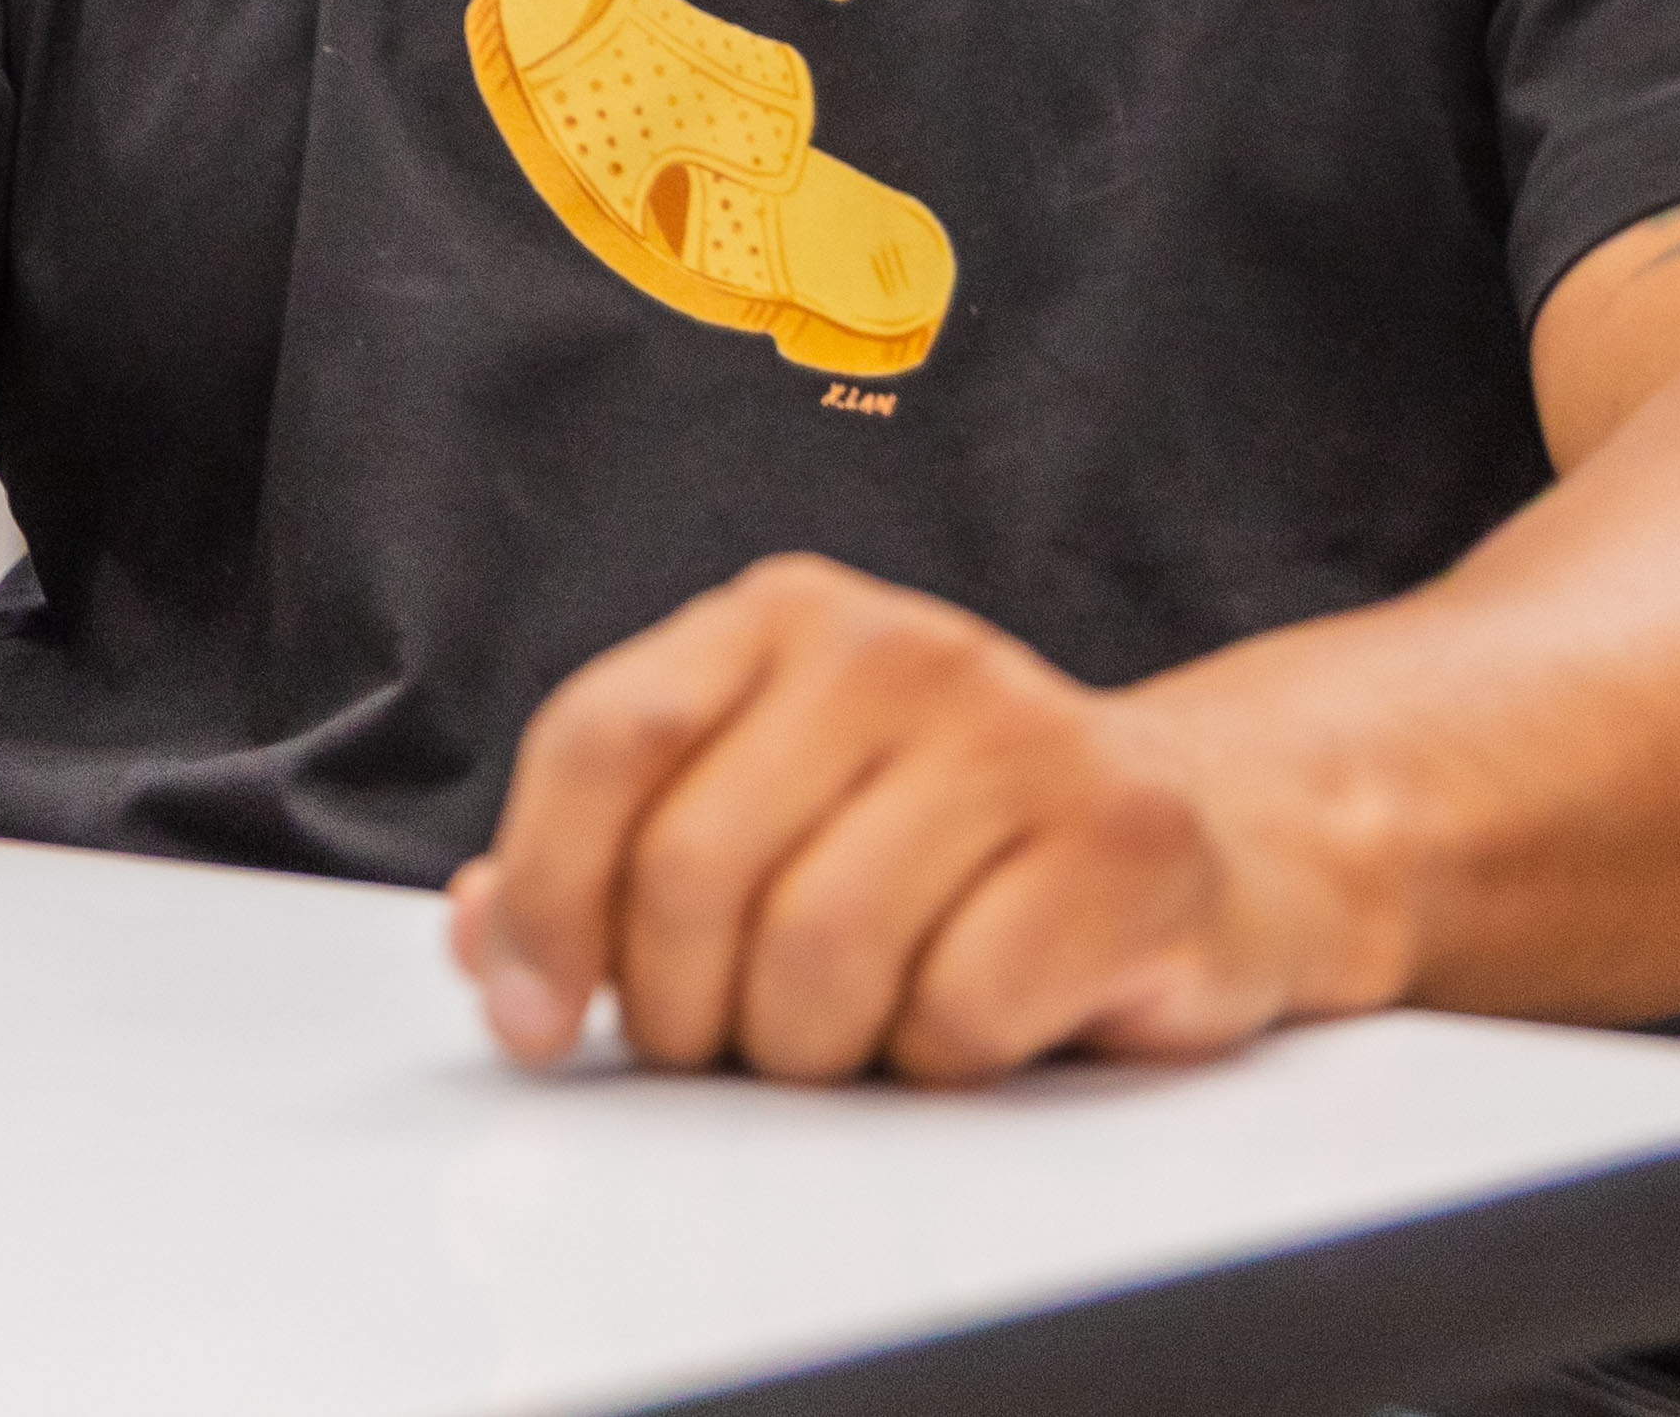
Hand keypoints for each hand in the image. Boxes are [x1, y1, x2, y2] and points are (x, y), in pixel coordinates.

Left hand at [443, 555, 1389, 1083]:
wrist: (1204, 843)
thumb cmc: (948, 849)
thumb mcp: (761, 821)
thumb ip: (607, 865)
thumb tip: (475, 933)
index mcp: (783, 620)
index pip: (603, 741)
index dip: (544, 897)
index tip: (534, 1018)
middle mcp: (896, 648)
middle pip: (694, 875)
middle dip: (687, 1010)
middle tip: (735, 1042)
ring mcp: (1020, 731)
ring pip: (816, 956)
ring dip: (813, 1050)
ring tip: (856, 1030)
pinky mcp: (1123, 840)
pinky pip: (956, 1011)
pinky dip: (937, 1060)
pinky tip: (970, 1021)